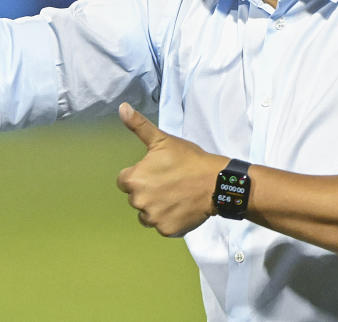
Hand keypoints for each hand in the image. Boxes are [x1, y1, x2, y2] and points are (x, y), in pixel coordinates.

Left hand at [116, 102, 226, 236]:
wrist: (215, 182)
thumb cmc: (188, 159)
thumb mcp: (162, 139)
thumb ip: (138, 125)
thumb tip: (122, 107)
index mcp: (133, 180)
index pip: (124, 181)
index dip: (140, 175)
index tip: (156, 172)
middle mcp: (138, 201)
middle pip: (136, 198)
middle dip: (148, 191)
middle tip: (169, 182)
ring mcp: (152, 218)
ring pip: (147, 214)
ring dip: (156, 207)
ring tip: (175, 195)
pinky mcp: (166, 230)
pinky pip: (161, 225)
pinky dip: (169, 218)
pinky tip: (181, 206)